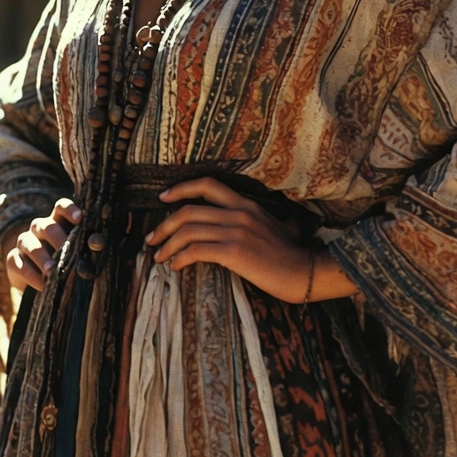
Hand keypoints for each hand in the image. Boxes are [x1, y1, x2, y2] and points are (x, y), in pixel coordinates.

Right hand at [6, 197, 81, 293]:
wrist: (45, 285)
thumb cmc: (68, 263)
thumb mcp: (79, 254)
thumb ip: (87, 246)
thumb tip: (98, 243)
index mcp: (58, 221)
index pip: (61, 206)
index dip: (69, 209)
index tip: (79, 218)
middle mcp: (39, 228)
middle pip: (46, 226)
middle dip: (58, 239)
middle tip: (68, 251)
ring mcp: (24, 242)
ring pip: (29, 243)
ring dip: (42, 257)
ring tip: (52, 271)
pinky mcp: (13, 259)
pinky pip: (18, 264)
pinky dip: (30, 275)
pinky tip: (42, 286)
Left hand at [145, 177, 357, 304]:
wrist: (304, 272)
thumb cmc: (291, 254)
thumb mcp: (278, 226)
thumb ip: (263, 218)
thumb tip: (270, 220)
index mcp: (246, 204)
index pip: (208, 184)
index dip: (181, 188)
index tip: (163, 198)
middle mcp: (238, 212)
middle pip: (188, 211)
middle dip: (163, 225)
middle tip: (151, 239)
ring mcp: (235, 231)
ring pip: (187, 231)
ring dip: (167, 245)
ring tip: (159, 257)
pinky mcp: (234, 252)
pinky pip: (195, 251)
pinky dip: (179, 258)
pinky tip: (175, 267)